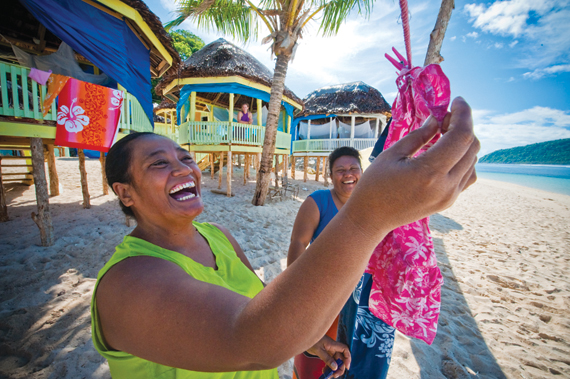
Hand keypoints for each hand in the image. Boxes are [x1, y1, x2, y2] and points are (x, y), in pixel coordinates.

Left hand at [306, 335, 350, 377]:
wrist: (302, 336)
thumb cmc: (311, 340)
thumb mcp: (318, 350)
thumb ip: (327, 358)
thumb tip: (335, 367)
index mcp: (332, 344)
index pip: (345, 349)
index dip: (348, 358)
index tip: (347, 367)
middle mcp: (332, 347)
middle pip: (340, 358)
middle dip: (339, 367)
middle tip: (334, 375)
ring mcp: (328, 350)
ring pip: (334, 361)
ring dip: (333, 369)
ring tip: (328, 375)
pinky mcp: (324, 353)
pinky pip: (329, 361)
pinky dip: (328, 367)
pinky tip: (324, 371)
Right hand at [345, 97, 479, 236]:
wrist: (371, 219)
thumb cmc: (374, 185)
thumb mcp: (392, 154)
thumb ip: (419, 135)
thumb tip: (437, 119)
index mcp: (429, 172)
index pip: (461, 136)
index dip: (463, 114)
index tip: (456, 100)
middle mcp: (446, 186)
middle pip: (471, 147)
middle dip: (462, 125)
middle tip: (444, 118)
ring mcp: (450, 196)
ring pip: (472, 160)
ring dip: (463, 142)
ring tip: (442, 135)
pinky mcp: (448, 201)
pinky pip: (467, 175)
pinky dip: (463, 159)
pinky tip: (445, 154)